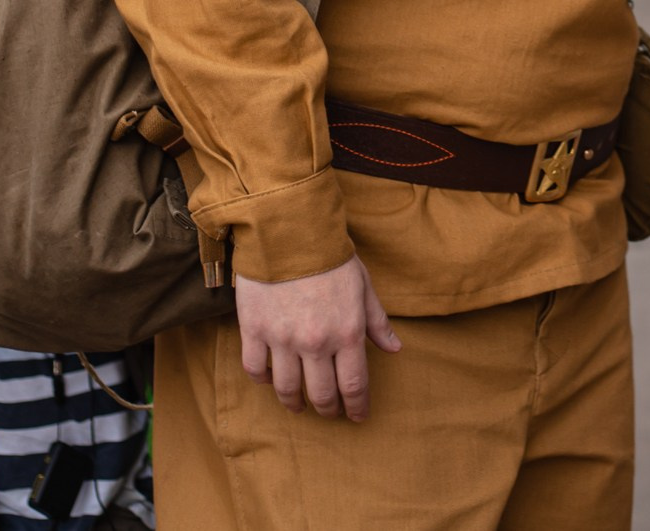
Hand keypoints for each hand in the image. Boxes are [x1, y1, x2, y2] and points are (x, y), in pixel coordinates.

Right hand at [235, 255, 401, 419]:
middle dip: (329, 409)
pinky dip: (264, 381)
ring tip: (300, 406)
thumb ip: (377, 322)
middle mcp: (315, 343)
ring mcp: (282, 339)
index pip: (354, 385)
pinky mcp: (254, 330)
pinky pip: (255, 369)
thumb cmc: (332, 258)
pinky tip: (271, 380)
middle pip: (322, 394)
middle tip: (330, 412)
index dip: (357, 407)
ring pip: (287, 389)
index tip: (358, 417)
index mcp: (347, 333)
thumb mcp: (363, 287)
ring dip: (295, 403)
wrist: (289, 232)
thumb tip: (394, 349)